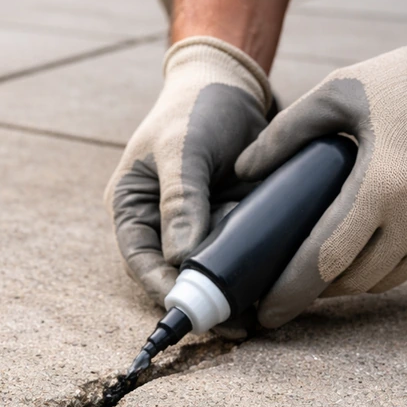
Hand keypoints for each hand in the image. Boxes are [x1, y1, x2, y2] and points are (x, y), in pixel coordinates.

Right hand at [106, 37, 271, 304]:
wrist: (232, 82)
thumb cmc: (195, 107)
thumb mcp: (182, 147)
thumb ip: (181, 200)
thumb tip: (181, 258)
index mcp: (132, 209)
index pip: (142, 262)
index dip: (165, 290)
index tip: (194, 310)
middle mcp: (160, 226)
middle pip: (176, 277)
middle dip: (204, 302)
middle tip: (235, 324)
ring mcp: (196, 230)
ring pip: (209, 273)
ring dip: (231, 294)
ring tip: (258, 316)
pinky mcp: (228, 226)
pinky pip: (237, 258)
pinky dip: (252, 273)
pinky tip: (274, 287)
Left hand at [235, 1, 406, 328]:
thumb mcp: (341, 92)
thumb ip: (285, 134)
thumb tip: (240, 174)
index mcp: (383, 184)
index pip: (324, 261)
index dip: (290, 292)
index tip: (265, 313)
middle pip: (351, 280)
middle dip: (315, 287)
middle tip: (287, 282)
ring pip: (384, 281)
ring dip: (350, 279)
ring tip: (322, 267)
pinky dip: (386, 265)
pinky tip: (367, 248)